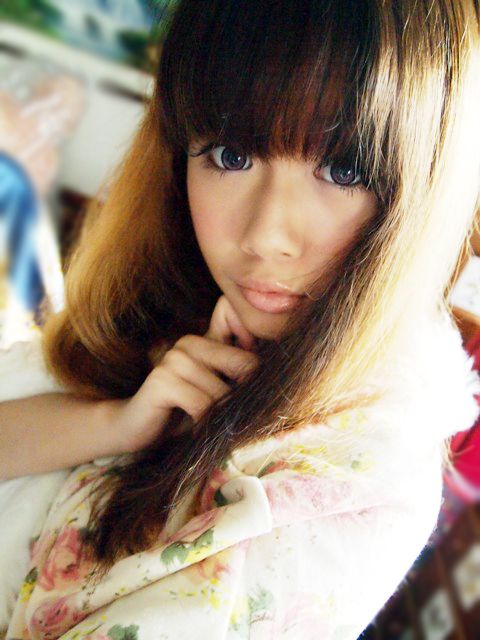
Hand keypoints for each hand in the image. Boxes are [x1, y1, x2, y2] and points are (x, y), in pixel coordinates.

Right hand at [110, 295, 259, 451]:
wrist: (136, 430)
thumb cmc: (182, 411)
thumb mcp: (215, 389)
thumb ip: (236, 369)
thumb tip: (272, 359)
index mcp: (204, 339)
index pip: (243, 327)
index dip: (253, 359)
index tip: (247, 385)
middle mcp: (189, 342)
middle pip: (245, 364)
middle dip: (241, 394)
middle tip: (226, 413)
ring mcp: (174, 359)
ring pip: (224, 391)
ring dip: (220, 415)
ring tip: (207, 422)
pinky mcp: (162, 381)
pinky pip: (203, 405)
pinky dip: (204, 423)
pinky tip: (195, 428)